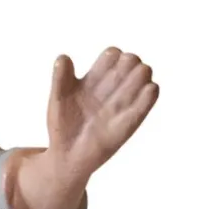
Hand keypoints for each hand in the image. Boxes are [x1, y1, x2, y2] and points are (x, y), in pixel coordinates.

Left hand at [6, 49, 158, 208]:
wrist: (67, 155)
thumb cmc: (63, 126)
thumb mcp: (58, 100)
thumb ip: (60, 78)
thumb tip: (63, 57)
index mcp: (95, 79)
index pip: (113, 54)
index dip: (110, 57)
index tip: (95, 74)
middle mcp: (112, 87)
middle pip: (131, 60)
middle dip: (127, 64)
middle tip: (111, 83)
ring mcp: (123, 102)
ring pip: (144, 73)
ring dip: (138, 75)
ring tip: (121, 93)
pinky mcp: (132, 119)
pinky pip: (150, 97)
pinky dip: (149, 91)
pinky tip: (143, 93)